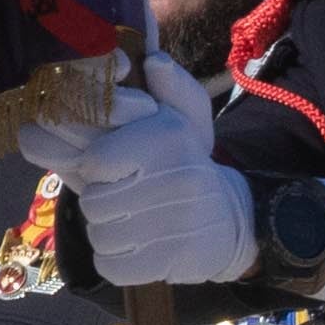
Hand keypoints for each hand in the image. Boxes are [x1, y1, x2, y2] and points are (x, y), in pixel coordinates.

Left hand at [13, 58, 253, 288]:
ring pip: (99, 236)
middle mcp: (173, 176)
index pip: (93, 162)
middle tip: (126, 199)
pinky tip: (140, 248)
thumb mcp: (175, 120)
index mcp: (164, 138)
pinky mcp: (171, 260)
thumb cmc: (184, 166)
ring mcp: (174, 221)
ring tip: (135, 222)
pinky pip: (111, 266)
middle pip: (92, 202)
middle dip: (102, 204)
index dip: (94, 170)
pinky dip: (118, 262)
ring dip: (110, 233)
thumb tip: (153, 59)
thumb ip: (157, 89)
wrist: (231, 220)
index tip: (114, 171)